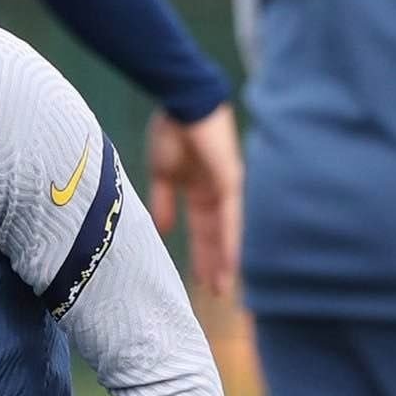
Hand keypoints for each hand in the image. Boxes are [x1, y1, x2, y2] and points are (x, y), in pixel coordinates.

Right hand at [146, 102, 242, 299]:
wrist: (180, 103)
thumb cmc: (170, 131)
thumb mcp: (163, 174)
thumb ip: (165, 202)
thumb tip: (163, 229)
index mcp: (200, 190)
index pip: (202, 229)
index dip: (201, 254)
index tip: (199, 280)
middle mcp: (216, 192)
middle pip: (217, 235)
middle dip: (215, 263)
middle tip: (217, 293)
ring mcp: (226, 186)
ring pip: (228, 230)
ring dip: (226, 259)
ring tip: (225, 287)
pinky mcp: (230, 179)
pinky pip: (232, 216)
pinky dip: (231, 239)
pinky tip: (232, 261)